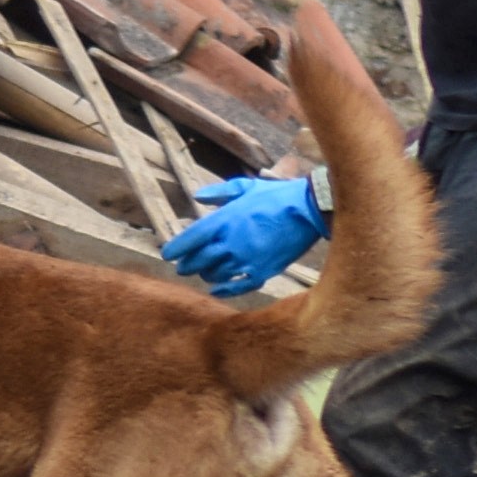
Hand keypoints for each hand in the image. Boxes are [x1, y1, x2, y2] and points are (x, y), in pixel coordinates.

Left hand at [163, 172, 326, 296]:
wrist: (308, 209)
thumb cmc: (276, 196)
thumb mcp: (245, 186)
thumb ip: (218, 192)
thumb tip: (197, 197)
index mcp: (225, 220)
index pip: (191, 238)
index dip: (176, 248)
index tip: (167, 254)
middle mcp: (231, 242)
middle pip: (199, 260)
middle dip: (187, 265)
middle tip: (182, 268)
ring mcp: (247, 259)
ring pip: (215, 275)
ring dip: (206, 275)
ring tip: (204, 273)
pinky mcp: (262, 272)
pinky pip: (238, 287)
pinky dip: (225, 290)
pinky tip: (217, 290)